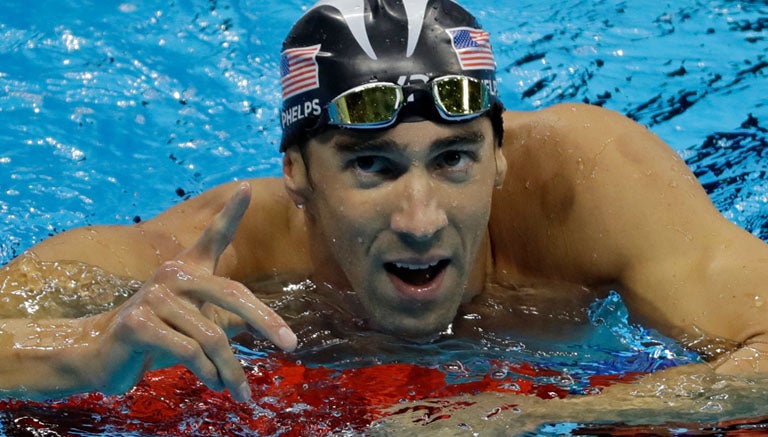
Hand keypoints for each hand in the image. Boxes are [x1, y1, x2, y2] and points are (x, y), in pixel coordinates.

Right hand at [86, 182, 295, 400]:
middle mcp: (172, 275)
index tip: (246, 186)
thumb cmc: (156, 337)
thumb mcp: (195, 324)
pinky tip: (215, 385)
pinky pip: (188, 351)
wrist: (98, 355)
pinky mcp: (138, 323)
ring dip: (231, 369)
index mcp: (187, 270)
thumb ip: (224, 318)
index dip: (230, 212)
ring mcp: (153, 297)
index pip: (213, 237)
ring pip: (212, 336)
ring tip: (241, 391)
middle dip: (267, 322)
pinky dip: (208, 373)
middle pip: (232, 295)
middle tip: (291, 345)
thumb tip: (267, 328)